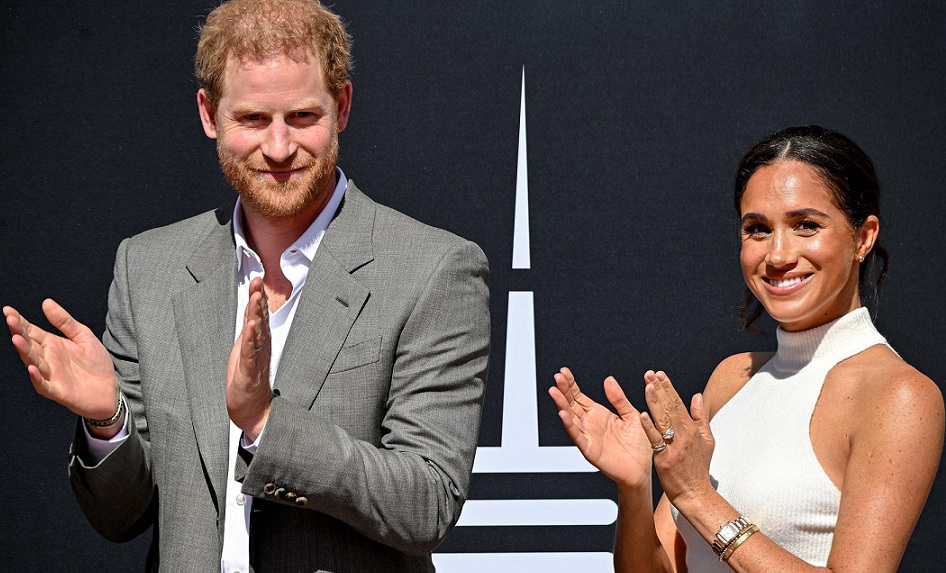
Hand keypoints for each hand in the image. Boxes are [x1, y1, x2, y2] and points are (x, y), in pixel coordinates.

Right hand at [4, 300, 119, 425]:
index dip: (19, 321)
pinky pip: (44, 384)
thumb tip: (46, 302)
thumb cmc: (95, 364)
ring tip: (16, 339)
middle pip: (28, 344)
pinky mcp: (58, 390)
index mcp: (52, 344)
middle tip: (11, 320)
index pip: (31, 331)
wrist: (109, 390)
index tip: (8, 310)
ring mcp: (50, 375)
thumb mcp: (83, 336)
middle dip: (19, 332)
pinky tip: (32, 368)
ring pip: (32, 362)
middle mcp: (47, 359)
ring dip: (24, 352)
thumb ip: (65, 321)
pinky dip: (36, 377)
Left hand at [226, 277, 272, 440]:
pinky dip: (250, 340)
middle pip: (259, 319)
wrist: (253, 410)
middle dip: (258, 299)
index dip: (257, 296)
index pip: (258, 315)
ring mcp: (256, 359)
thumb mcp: (247, 351)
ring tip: (255, 298)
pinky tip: (249, 328)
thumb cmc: (248, 381)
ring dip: (256, 315)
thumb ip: (250, 332)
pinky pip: (250, 354)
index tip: (257, 279)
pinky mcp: (249, 373)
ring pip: (256, 333)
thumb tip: (252, 313)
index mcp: (258, 342)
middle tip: (258, 281)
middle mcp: (260, 348)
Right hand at [549, 367, 653, 489]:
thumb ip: (619, 399)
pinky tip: (563, 414)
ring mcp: (588, 436)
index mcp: (599, 414)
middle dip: (563, 390)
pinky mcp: (590, 450)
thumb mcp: (631, 415)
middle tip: (557, 377)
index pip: (579, 396)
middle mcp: (590, 424)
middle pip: (572, 404)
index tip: (564, 372)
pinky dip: (569, 425)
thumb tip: (608, 380)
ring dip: (561, 404)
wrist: (642, 470)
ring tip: (554, 391)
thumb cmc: (638, 445)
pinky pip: (577, 436)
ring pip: (571, 417)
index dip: (571, 384)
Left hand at [639, 370, 714, 505]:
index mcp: (692, 429)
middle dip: (659, 389)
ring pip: (663, 420)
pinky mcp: (665, 458)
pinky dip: (649, 427)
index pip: (678, 403)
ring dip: (655, 402)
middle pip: (670, 407)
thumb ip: (700, 417)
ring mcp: (674, 446)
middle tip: (649, 374)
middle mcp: (684, 434)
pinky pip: (656, 440)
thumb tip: (697, 395)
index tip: (659, 374)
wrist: (696, 493)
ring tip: (647, 387)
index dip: (668, 388)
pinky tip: (642, 415)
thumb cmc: (698, 468)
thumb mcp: (706, 440)